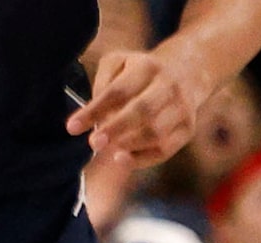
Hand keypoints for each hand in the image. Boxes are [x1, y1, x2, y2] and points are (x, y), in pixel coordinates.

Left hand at [69, 42, 216, 164]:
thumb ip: (104, 83)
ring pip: (156, 133)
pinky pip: (165, 149)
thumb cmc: (140, 71)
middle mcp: (169, 87)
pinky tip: (122, 159)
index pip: (117, 91)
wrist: (186, 74)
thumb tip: (97, 117)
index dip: (94, 110)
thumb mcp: (118, 63)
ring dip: (129, 144)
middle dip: (115, 129)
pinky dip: (143, 158)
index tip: (72, 127)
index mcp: (147, 67)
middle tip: (94, 143)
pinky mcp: (187, 129)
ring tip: (107, 151)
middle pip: (142, 111)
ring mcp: (182, 109)